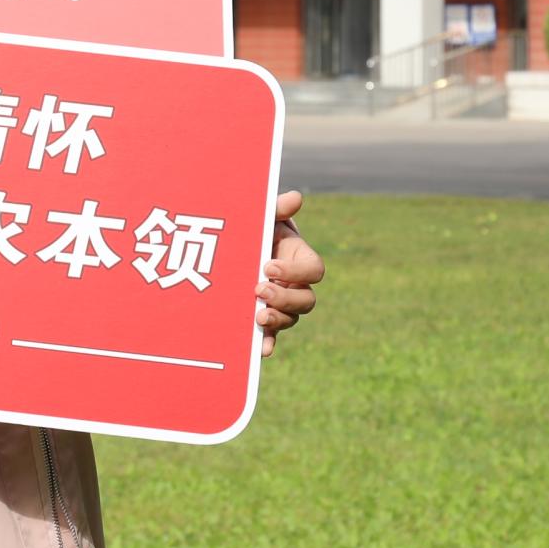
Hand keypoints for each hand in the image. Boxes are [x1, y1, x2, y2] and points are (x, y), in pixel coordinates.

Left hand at [255, 190, 321, 358]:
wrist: (234, 244)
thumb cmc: (256, 227)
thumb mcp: (264, 216)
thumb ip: (277, 208)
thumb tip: (295, 197)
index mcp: (301, 259)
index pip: (314, 270)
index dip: (296, 271)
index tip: (269, 266)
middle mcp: (296, 284)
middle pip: (306, 300)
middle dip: (285, 298)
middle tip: (259, 290)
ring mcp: (282, 303)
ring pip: (292, 319)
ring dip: (278, 320)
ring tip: (257, 316)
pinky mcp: (265, 317)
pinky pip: (272, 334)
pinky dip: (268, 342)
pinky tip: (260, 350)